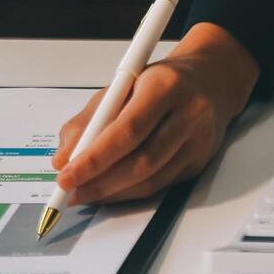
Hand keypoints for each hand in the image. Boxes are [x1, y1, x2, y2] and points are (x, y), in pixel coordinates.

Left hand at [52, 22, 259, 204]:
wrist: (210, 80)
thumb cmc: (160, 82)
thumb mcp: (121, 86)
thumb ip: (88, 120)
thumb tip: (63, 159)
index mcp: (165, 86)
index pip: (127, 130)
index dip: (94, 158)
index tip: (66, 174)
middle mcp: (189, 114)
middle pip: (142, 161)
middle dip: (100, 182)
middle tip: (71, 191)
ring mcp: (199, 141)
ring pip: (152, 180)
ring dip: (112, 193)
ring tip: (85, 193)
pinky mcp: (200, 162)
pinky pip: (161, 186)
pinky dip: (130, 193)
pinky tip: (111, 190)